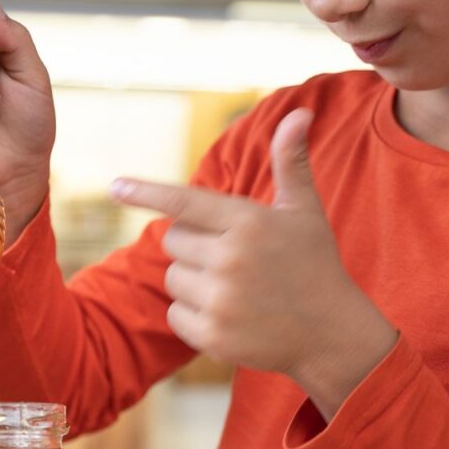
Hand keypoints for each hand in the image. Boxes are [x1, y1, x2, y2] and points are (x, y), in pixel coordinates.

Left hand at [111, 108, 396, 417]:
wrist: (333, 336)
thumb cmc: (313, 264)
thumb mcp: (303, 211)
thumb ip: (289, 162)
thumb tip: (298, 113)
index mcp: (248, 222)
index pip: (184, 201)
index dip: (146, 192)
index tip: (115, 186)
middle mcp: (231, 259)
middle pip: (173, 240)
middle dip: (194, 245)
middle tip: (233, 257)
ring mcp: (221, 300)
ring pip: (172, 278)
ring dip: (194, 281)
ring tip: (236, 288)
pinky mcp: (213, 335)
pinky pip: (175, 314)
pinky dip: (194, 315)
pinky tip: (231, 315)